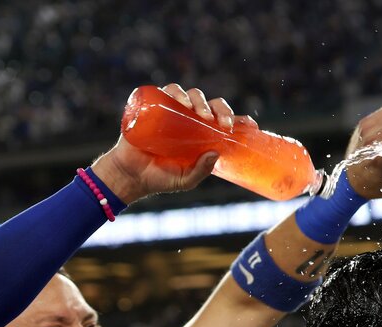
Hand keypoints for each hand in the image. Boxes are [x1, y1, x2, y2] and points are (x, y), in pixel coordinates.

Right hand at [90, 84, 256, 203]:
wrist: (130, 175)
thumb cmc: (160, 178)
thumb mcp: (186, 180)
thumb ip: (201, 171)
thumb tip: (216, 153)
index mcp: (202, 136)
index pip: (224, 121)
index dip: (240, 120)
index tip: (251, 125)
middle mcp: (190, 121)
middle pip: (211, 105)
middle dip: (221, 110)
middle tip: (222, 124)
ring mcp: (173, 112)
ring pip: (192, 94)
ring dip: (200, 100)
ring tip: (201, 114)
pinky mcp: (154, 106)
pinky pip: (167, 91)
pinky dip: (176, 91)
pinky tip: (181, 101)